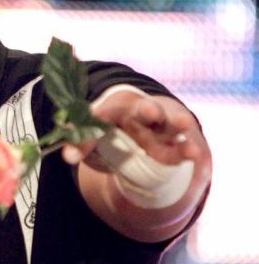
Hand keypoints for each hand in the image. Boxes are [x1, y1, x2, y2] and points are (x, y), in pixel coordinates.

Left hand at [62, 89, 205, 168]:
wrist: (133, 139)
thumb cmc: (106, 136)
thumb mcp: (88, 140)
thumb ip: (79, 144)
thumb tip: (68, 155)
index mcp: (114, 108)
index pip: (103, 112)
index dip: (97, 119)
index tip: (93, 122)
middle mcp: (139, 114)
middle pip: (145, 109)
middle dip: (147, 110)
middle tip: (149, 110)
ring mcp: (159, 130)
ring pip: (170, 124)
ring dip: (177, 123)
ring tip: (184, 123)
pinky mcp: (171, 147)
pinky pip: (181, 148)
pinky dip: (188, 150)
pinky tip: (195, 153)